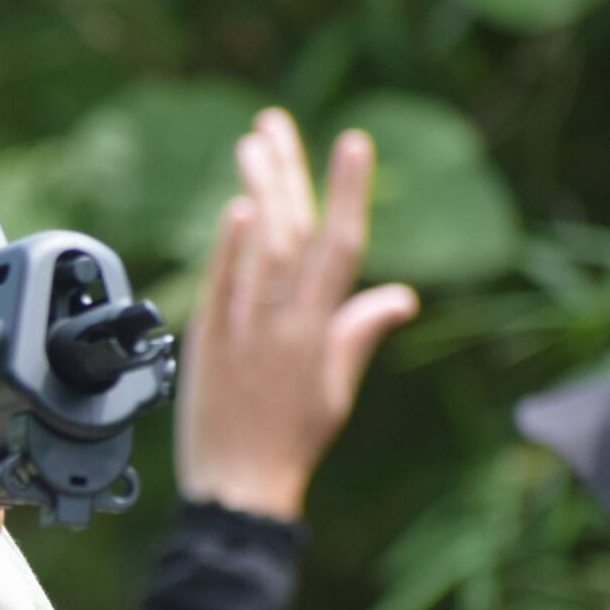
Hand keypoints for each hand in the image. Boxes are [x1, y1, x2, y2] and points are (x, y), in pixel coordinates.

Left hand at [177, 109, 419, 521]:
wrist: (240, 488)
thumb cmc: (292, 442)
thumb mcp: (337, 389)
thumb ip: (360, 332)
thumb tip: (401, 295)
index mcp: (322, 330)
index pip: (344, 246)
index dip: (350, 191)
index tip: (353, 141)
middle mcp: (287, 323)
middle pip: (295, 233)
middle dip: (290, 172)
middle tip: (277, 121)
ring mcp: (245, 330)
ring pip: (258, 251)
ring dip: (258, 192)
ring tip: (252, 141)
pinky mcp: (208, 342)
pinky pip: (221, 286)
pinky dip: (230, 248)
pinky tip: (236, 208)